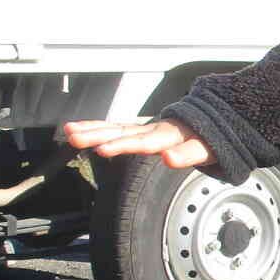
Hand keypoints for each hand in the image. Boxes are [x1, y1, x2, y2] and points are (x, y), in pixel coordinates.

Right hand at [61, 118, 212, 168]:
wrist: (210, 121)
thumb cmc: (207, 139)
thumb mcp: (207, 149)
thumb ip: (188, 153)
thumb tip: (169, 158)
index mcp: (167, 134)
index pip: (142, 141)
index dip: (123, 145)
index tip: (103, 149)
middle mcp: (151, 129)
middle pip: (121, 132)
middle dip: (97, 135)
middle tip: (75, 138)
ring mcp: (142, 128)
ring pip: (113, 128)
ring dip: (91, 130)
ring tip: (69, 133)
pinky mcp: (136, 130)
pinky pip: (113, 127)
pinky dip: (94, 127)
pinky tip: (75, 129)